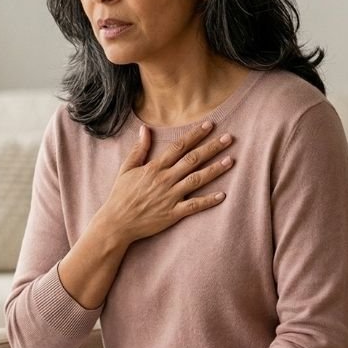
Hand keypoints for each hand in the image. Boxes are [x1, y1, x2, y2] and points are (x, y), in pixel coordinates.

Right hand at [96, 120, 234, 243]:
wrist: (116, 223)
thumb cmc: (120, 195)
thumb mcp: (126, 169)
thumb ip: (139, 149)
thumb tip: (145, 129)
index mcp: (154, 167)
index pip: (179, 147)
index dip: (195, 135)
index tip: (209, 125)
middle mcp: (165, 179)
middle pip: (192, 160)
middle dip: (212, 147)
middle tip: (229, 138)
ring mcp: (170, 196)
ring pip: (197, 180)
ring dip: (215, 170)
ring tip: (231, 160)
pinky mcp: (173, 213)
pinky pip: (194, 205)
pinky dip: (208, 201)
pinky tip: (223, 195)